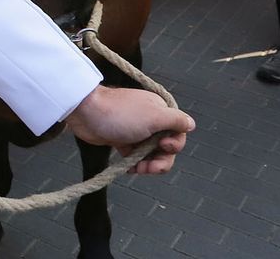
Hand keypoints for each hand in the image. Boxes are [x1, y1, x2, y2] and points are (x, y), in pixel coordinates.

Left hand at [65, 85, 194, 174]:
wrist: (87, 114)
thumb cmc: (121, 114)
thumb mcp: (154, 116)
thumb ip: (176, 121)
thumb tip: (192, 124)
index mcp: (161, 111)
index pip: (179, 133)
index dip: (174, 145)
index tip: (162, 146)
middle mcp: (152, 120)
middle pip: (167, 148)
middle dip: (161, 161)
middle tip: (148, 167)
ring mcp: (137, 131)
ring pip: (152, 154)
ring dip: (148, 165)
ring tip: (137, 168)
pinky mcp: (124, 140)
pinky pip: (137, 157)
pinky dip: (136, 164)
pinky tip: (130, 168)